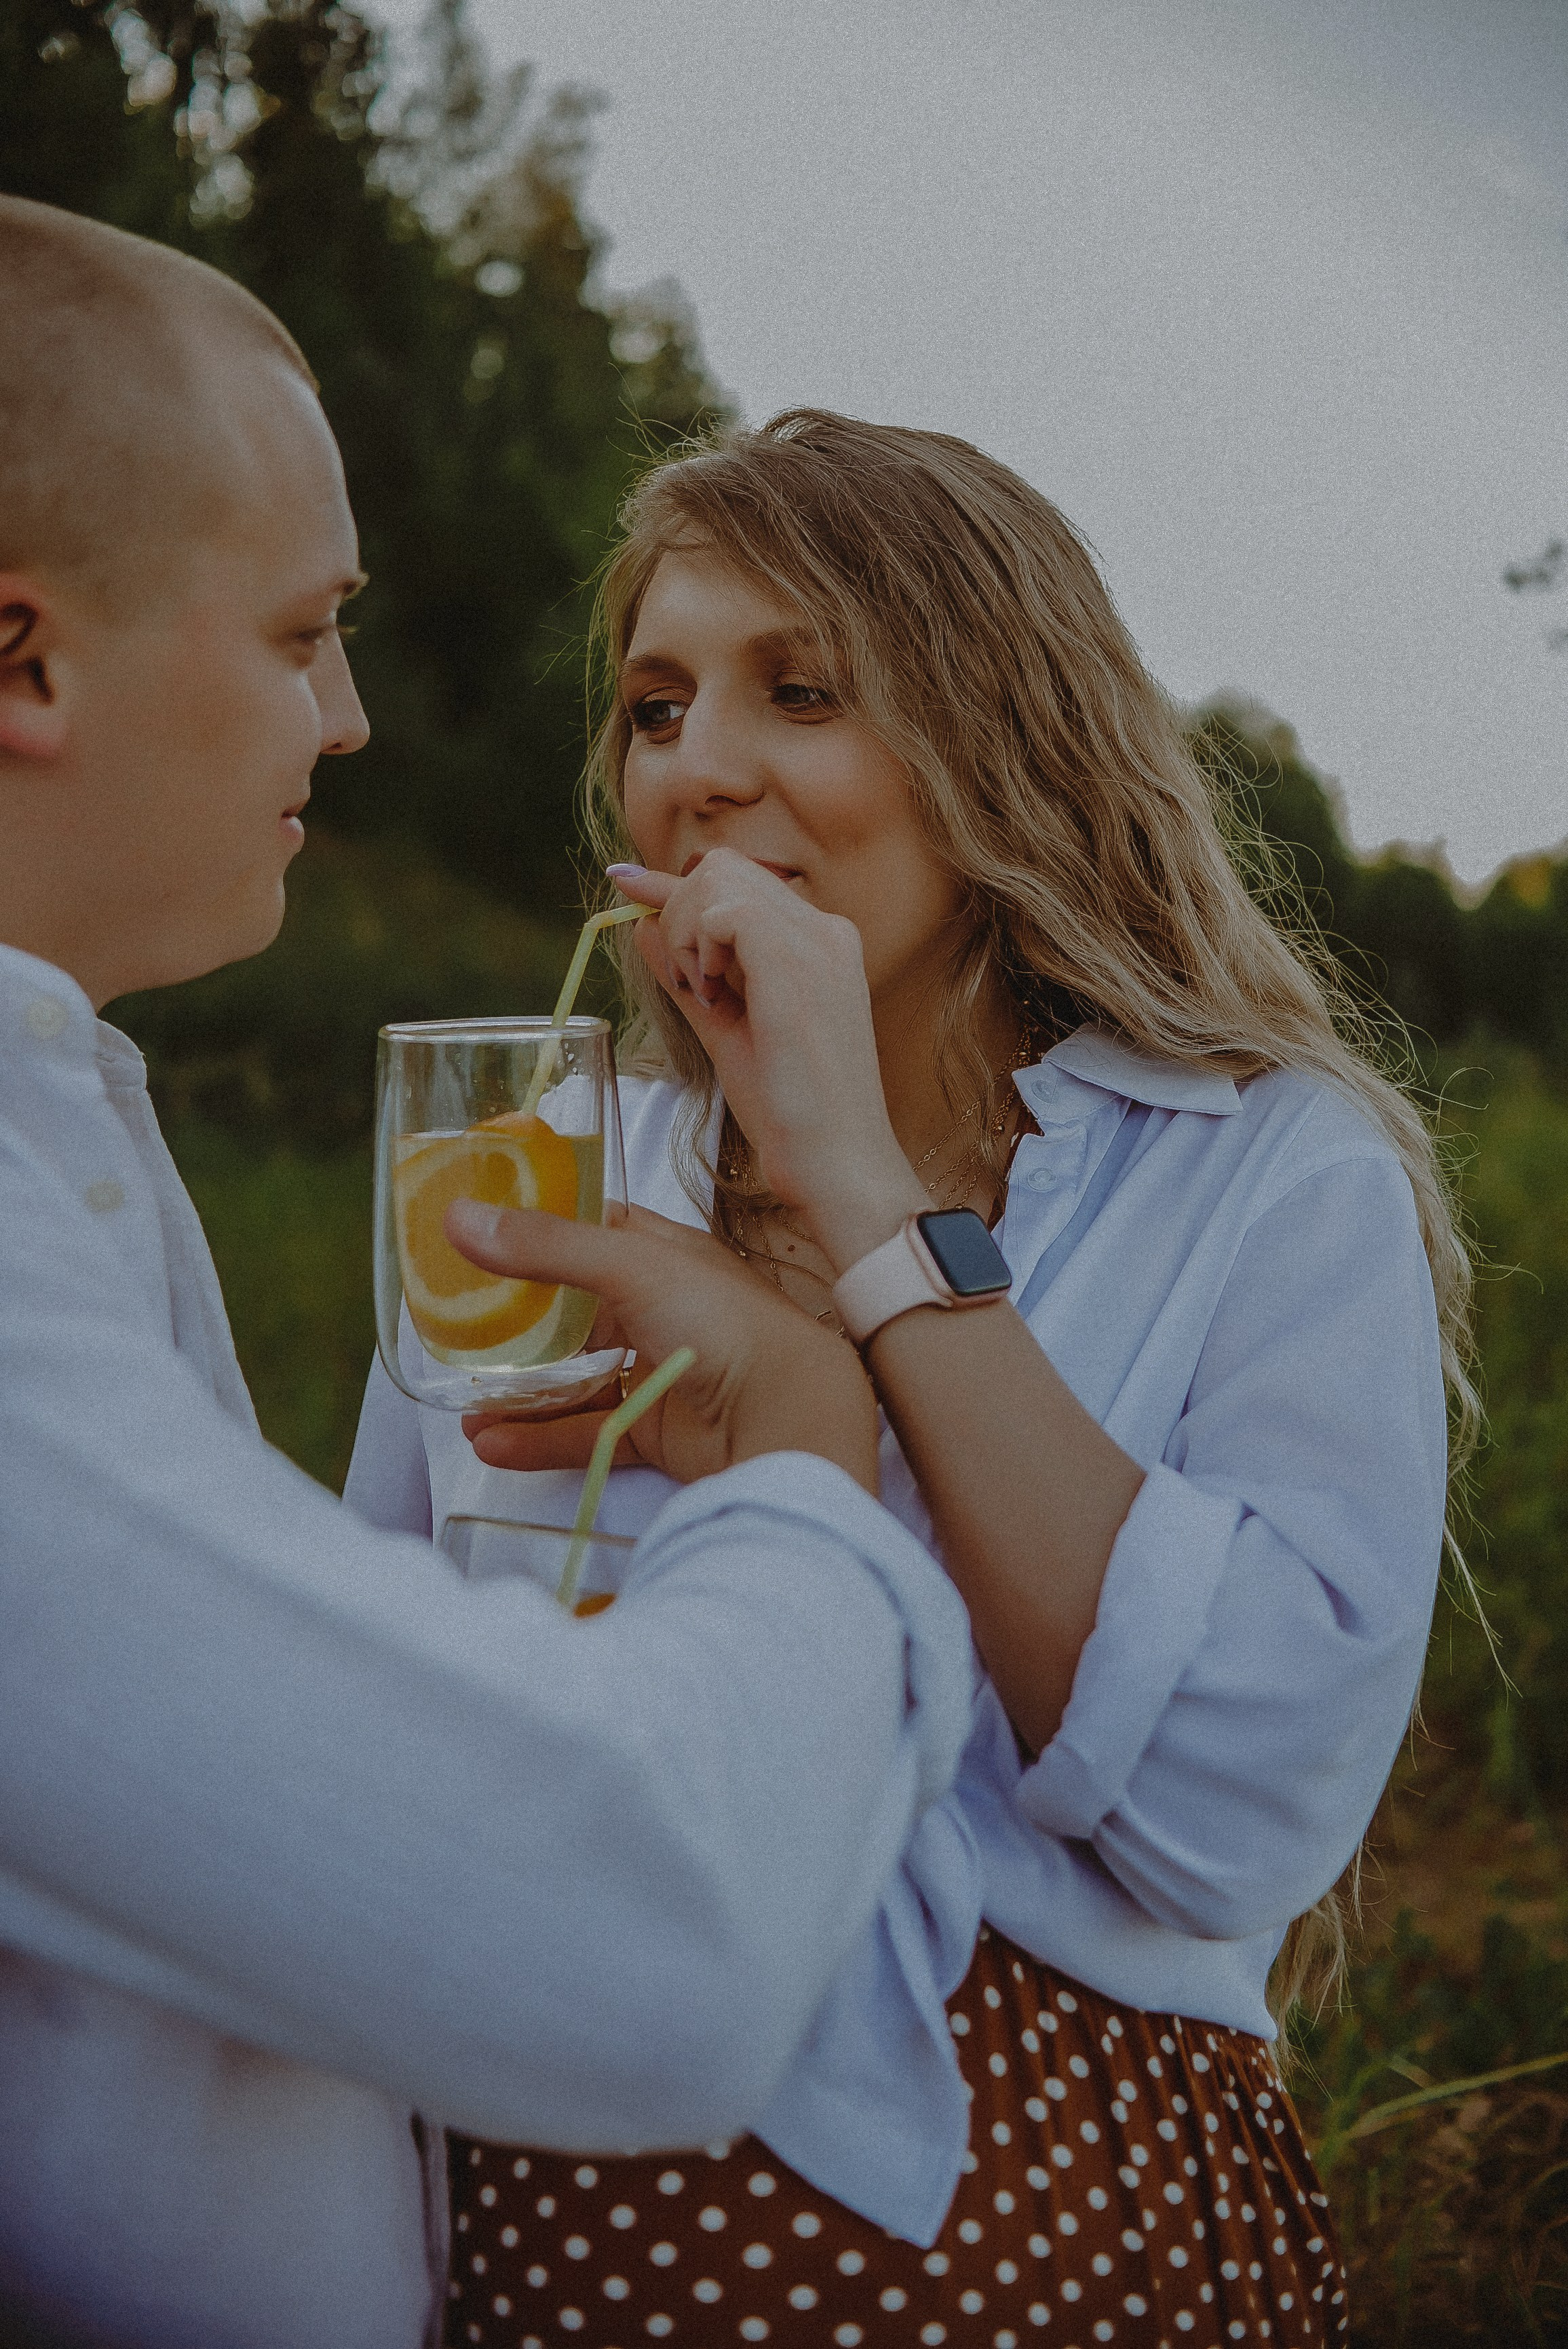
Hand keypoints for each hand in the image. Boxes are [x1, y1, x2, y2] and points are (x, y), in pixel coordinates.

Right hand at [447, 1199, 879, 1493]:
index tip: (478, 1238)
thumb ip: (546, 1247)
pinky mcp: (655, 1428)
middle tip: (458, 1333)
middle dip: (519, 1326)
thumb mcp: (632, 1266)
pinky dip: (539, 1438)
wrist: (786, 1417)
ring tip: (465, 1405)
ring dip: (521, 1391)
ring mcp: (657, 1370)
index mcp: (663, 1255)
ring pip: (575, 1378)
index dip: (539, 1231)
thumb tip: (458, 1218)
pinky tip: (492, 1443)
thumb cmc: (723, 1323)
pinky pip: (585, 1431)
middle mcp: (660, 1309)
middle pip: (575, 1312)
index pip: (592, 1231)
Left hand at [612, 852, 924, 1266]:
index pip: (737, 884)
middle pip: (724, 868)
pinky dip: (698, 947)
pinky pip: (723, 911)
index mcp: (819, 945)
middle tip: (691, 987)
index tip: (625, 883)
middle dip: (678, 915)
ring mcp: (817, 942)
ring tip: (705, 996)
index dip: (672, 882)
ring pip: (719, 878)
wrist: (838, 1163)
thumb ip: (689, 980)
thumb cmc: (793, 1113)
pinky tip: (712, 996)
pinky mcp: (799, 963)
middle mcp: (825, 931)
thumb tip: (642, 929)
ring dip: (685, 933)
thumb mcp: (729, 1032)